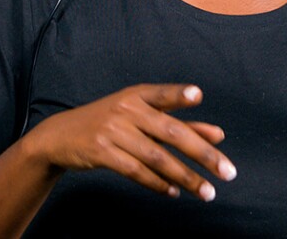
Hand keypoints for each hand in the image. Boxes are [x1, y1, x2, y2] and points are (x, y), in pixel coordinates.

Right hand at [29, 84, 235, 200]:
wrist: (59, 136)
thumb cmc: (109, 122)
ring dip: (186, 177)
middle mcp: (126, 110)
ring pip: (156, 157)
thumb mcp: (140, 116)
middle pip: (170, 132)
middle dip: (203, 154)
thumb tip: (218, 135)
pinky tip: (174, 192)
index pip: (162, 94)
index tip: (198, 95)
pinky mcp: (101, 152)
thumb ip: (179, 123)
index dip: (179, 95)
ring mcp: (112, 131)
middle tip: (227, 172)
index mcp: (137, 95)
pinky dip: (157, 183)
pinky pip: (135, 171)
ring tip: (207, 192)